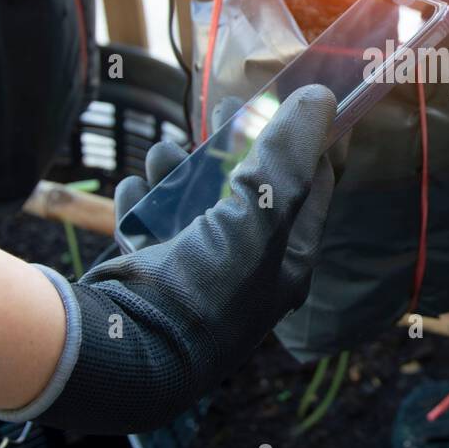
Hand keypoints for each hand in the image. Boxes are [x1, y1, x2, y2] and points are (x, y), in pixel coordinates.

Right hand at [0, 85, 338, 433]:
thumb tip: (321, 98)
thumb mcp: (262, 212)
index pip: (312, 187)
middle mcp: (246, 269)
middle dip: (237, 144)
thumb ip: (290, 154)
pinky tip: (135, 185)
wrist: (127, 351)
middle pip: (249, 188)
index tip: (300, 96)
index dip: (308, 139)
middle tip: (227, 103)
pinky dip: (143, 201)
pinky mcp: (149, 275)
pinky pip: (150, 225)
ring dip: (181, 169)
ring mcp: (195, 273)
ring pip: (195, 202)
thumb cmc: (208, 285)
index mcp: (287, 260)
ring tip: (165, 150)